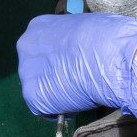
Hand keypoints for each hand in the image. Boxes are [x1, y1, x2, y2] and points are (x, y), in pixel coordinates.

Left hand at [16, 11, 136, 120]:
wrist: (110, 56)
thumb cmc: (107, 37)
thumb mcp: (85, 27)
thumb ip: (73, 40)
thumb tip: (79, 50)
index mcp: (38, 26)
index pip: (41, 47)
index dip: (57, 59)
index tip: (70, 65)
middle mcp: (25, 46)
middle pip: (35, 67)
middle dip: (51, 76)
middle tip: (73, 81)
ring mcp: (27, 72)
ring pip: (38, 88)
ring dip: (54, 94)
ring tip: (77, 94)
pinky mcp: (33, 95)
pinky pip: (44, 108)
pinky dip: (58, 110)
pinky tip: (74, 105)